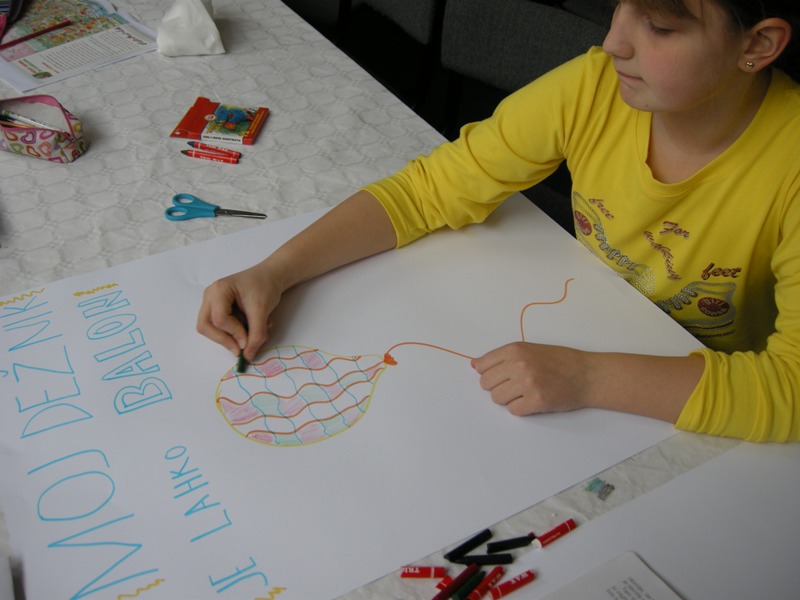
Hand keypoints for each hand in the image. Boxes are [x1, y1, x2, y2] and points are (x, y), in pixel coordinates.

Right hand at [196, 262, 278, 360]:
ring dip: (231, 336)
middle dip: (224, 339)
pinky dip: (234, 332)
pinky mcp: (218, 309)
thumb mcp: (262, 311)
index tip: (248, 341)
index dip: (234, 334)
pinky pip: (220, 327)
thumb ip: (256, 334)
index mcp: (218, 290)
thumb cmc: (265, 286)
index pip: (219, 320)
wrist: (271, 276)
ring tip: (252, 331)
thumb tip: (247, 356)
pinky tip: (250, 326)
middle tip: (241, 348)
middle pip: (206, 326)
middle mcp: (210, 296)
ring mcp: (212, 303)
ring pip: (211, 329)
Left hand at [471, 342, 589, 415]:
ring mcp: (527, 383)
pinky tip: (533, 400)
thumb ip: (502, 357)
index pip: (482, 365)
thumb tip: (475, 365)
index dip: (488, 374)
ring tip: (525, 392)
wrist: (587, 374)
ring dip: (508, 399)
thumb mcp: (529, 350)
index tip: (499, 376)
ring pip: (497, 398)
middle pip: (486, 384)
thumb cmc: (560, 361)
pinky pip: (513, 410)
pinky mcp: (536, 401)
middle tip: (515, 386)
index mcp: (515, 350)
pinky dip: (521, 408)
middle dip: (497, 387)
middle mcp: (519, 364)